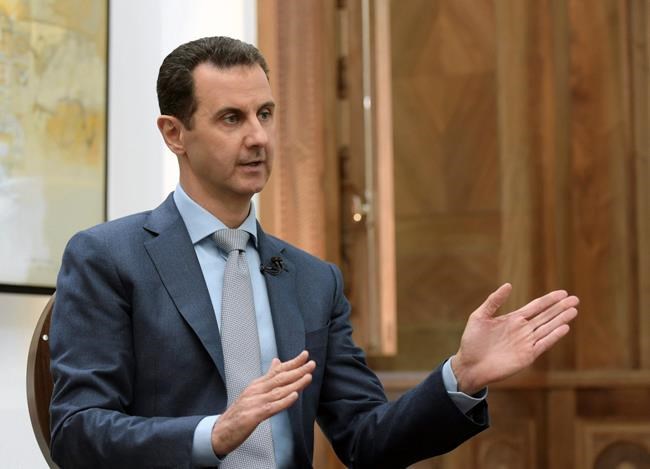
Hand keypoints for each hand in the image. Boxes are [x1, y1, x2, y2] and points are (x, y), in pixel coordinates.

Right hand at [210, 351, 314, 455]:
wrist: (220, 432)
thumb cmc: (238, 413)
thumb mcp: (252, 392)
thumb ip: (267, 378)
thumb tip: (277, 362)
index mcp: (257, 385)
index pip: (277, 370)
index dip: (292, 363)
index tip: (305, 355)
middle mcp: (256, 390)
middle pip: (280, 378)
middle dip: (297, 370)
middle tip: (311, 363)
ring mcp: (254, 402)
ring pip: (278, 391)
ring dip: (295, 383)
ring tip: (307, 377)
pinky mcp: (253, 416)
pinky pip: (271, 407)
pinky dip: (284, 401)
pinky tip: (294, 396)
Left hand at [452, 283, 577, 394]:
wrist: (470, 365)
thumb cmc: (472, 341)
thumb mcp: (480, 316)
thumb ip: (493, 301)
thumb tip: (508, 285)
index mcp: (512, 319)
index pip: (535, 307)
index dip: (549, 300)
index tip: (563, 293)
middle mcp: (522, 330)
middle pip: (545, 316)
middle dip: (560, 308)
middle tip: (576, 299)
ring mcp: (526, 342)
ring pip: (548, 328)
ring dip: (561, 320)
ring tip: (574, 311)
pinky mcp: (527, 356)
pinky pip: (543, 344)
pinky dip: (554, 336)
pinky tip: (564, 327)